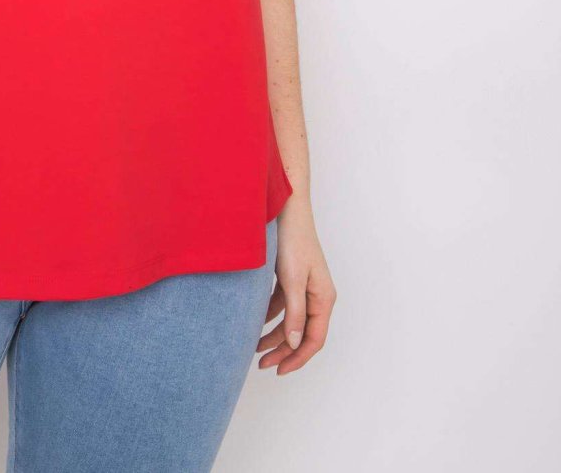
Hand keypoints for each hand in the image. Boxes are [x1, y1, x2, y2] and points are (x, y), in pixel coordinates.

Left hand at [257, 198, 335, 373]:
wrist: (286, 206)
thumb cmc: (293, 240)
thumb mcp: (293, 279)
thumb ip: (295, 312)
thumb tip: (296, 344)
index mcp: (324, 299)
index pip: (314, 340)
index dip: (297, 358)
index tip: (279, 371)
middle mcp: (318, 295)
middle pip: (302, 333)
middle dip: (283, 351)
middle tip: (261, 364)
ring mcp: (305, 286)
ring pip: (291, 320)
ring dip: (274, 335)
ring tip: (254, 347)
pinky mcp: (292, 277)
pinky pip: (282, 305)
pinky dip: (269, 315)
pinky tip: (254, 321)